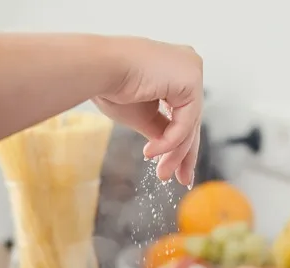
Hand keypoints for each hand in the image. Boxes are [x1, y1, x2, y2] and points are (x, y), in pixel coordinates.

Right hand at [93, 37, 202, 185]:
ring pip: (189, 124)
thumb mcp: (141, 115)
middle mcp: (188, 65)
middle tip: (182, 180)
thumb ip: (160, 129)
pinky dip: (170, 142)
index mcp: (175, 68)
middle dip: (184, 154)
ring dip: (174, 153)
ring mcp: (191, 70)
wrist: (98, 68)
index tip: (173, 167)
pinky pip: (185, 123)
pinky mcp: (191, 80)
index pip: (184, 112)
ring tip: (161, 174)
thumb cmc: (110, 86)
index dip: (179, 142)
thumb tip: (170, 150)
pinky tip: (150, 152)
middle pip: (191, 119)